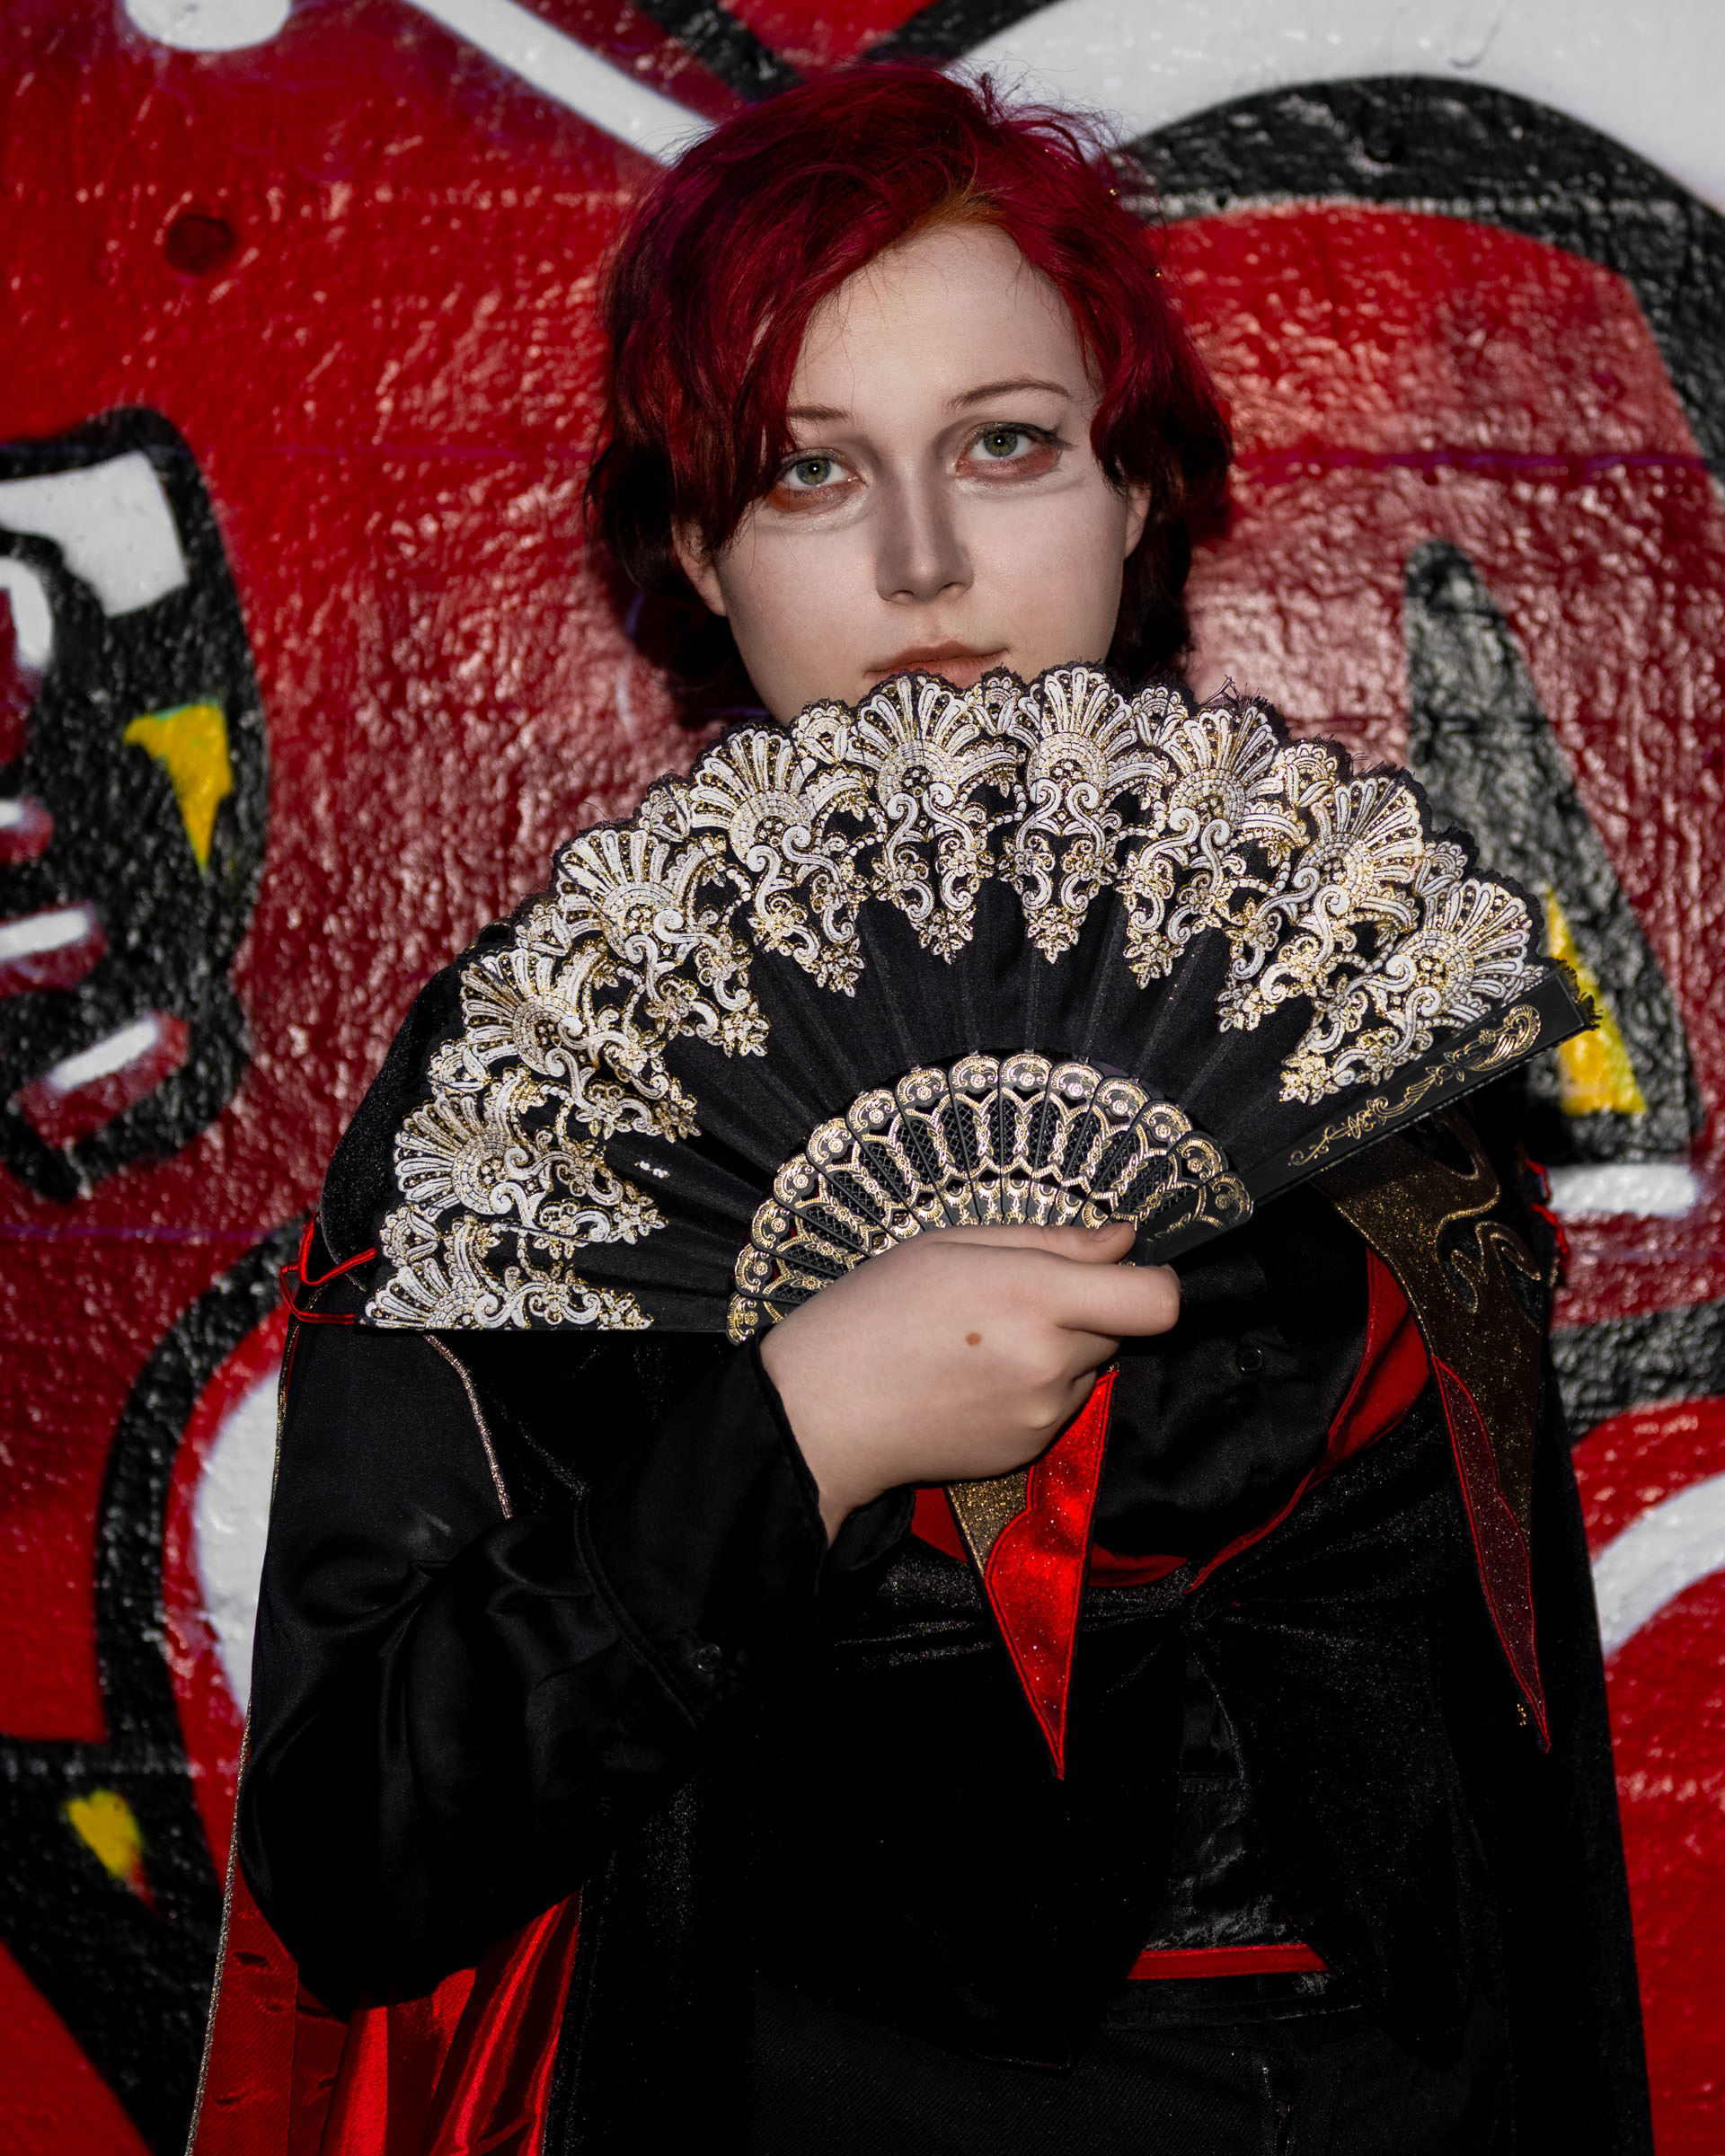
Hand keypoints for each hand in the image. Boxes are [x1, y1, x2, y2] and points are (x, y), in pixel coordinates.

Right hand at [758, 1220, 1179, 1537]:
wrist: (821, 1413)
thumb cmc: (873, 1312)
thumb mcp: (952, 1245)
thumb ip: (1053, 1242)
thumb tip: (1126, 1241)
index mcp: (1032, 1296)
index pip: (1157, 1301)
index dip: (1155, 1281)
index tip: (1127, 1270)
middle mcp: (1050, 1361)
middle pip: (1122, 1329)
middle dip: (1090, 1309)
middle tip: (1020, 1299)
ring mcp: (1042, 1414)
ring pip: (1090, 1367)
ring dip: (1061, 1350)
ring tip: (985, 1343)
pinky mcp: (1029, 1450)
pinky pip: (1060, 1406)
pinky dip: (1036, 1388)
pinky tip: (976, 1380)